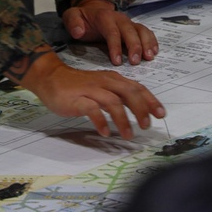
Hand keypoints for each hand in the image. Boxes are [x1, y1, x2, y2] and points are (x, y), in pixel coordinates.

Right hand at [10, 47, 164, 138]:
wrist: (50, 77)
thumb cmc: (79, 85)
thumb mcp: (103, 87)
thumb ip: (119, 96)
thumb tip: (139, 110)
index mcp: (114, 79)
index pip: (138, 87)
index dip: (151, 101)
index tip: (161, 114)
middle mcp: (106, 82)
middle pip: (129, 93)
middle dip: (141, 109)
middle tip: (147, 126)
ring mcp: (91, 90)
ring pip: (112, 102)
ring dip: (122, 119)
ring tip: (128, 135)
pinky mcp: (77, 99)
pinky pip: (91, 109)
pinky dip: (100, 121)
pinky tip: (104, 132)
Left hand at [62, 0, 157, 67]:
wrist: (91, 11)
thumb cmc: (82, 19)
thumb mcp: (71, 17)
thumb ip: (73, 23)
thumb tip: (78, 31)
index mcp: (104, 17)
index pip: (112, 32)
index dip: (115, 46)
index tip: (117, 61)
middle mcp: (119, 18)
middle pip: (130, 31)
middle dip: (135, 46)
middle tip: (136, 62)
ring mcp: (128, 23)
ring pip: (141, 30)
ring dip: (147, 43)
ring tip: (149, 57)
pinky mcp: (134, 28)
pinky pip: (146, 32)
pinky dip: (152, 41)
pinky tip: (154, 52)